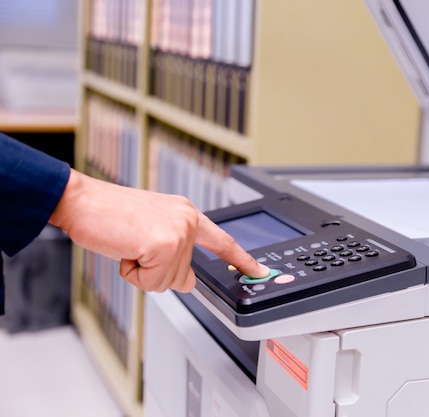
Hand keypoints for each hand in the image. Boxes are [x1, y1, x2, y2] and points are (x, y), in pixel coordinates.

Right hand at [49, 169, 268, 291]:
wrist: (82, 201)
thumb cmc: (110, 214)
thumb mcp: (151, 231)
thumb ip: (175, 253)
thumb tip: (188, 282)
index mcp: (187, 214)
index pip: (222, 241)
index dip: (241, 259)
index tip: (258, 271)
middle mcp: (187, 221)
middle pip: (185, 277)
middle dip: (156, 272)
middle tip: (136, 247)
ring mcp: (178, 232)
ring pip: (166, 282)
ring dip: (142, 272)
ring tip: (129, 246)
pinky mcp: (164, 245)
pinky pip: (151, 282)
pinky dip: (133, 274)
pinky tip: (126, 250)